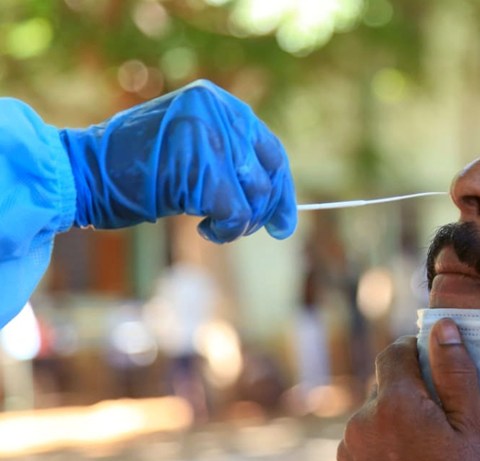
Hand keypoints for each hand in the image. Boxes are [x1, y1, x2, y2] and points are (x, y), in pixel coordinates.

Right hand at [61, 80, 296, 241]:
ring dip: (240, 222)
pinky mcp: (203, 171)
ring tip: (212, 225)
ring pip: (255, 196)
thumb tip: (278, 208)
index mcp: (216, 101)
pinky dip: (226, 230)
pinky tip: (204, 230)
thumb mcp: (188, 148)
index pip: (269, 148)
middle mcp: (217, 112)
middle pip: (267, 174)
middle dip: (265, 210)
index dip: (282, 187)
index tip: (286, 220)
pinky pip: (236, 213)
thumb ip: (229, 161)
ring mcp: (211, 139)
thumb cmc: (134, 167)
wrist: (82, 171)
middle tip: (250, 229)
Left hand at [335, 319, 479, 460]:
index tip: (436, 364)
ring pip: (374, 416)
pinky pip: (363, 443)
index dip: (417, 350)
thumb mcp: (475, 429)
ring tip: (426, 451)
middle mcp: (362, 421)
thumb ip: (455, 373)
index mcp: (395, 404)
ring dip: (395, 420)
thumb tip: (442, 327)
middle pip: (385, 386)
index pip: (395, 352)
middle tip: (442, 419)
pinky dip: (382, 446)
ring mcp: (348, 450)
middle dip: (411, 391)